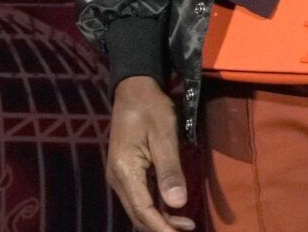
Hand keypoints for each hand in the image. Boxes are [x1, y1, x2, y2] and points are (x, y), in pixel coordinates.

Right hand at [105, 75, 195, 231]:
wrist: (133, 89)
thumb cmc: (151, 108)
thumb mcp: (165, 135)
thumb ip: (170, 170)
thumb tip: (179, 204)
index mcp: (125, 170)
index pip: (143, 211)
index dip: (163, 228)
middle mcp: (117, 178)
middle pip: (138, 215)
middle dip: (162, 229)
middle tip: (190, 230)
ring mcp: (119, 176)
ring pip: (138, 210)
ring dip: (160, 221)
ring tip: (187, 225)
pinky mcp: (125, 173)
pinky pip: (139, 199)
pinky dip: (156, 210)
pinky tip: (174, 211)